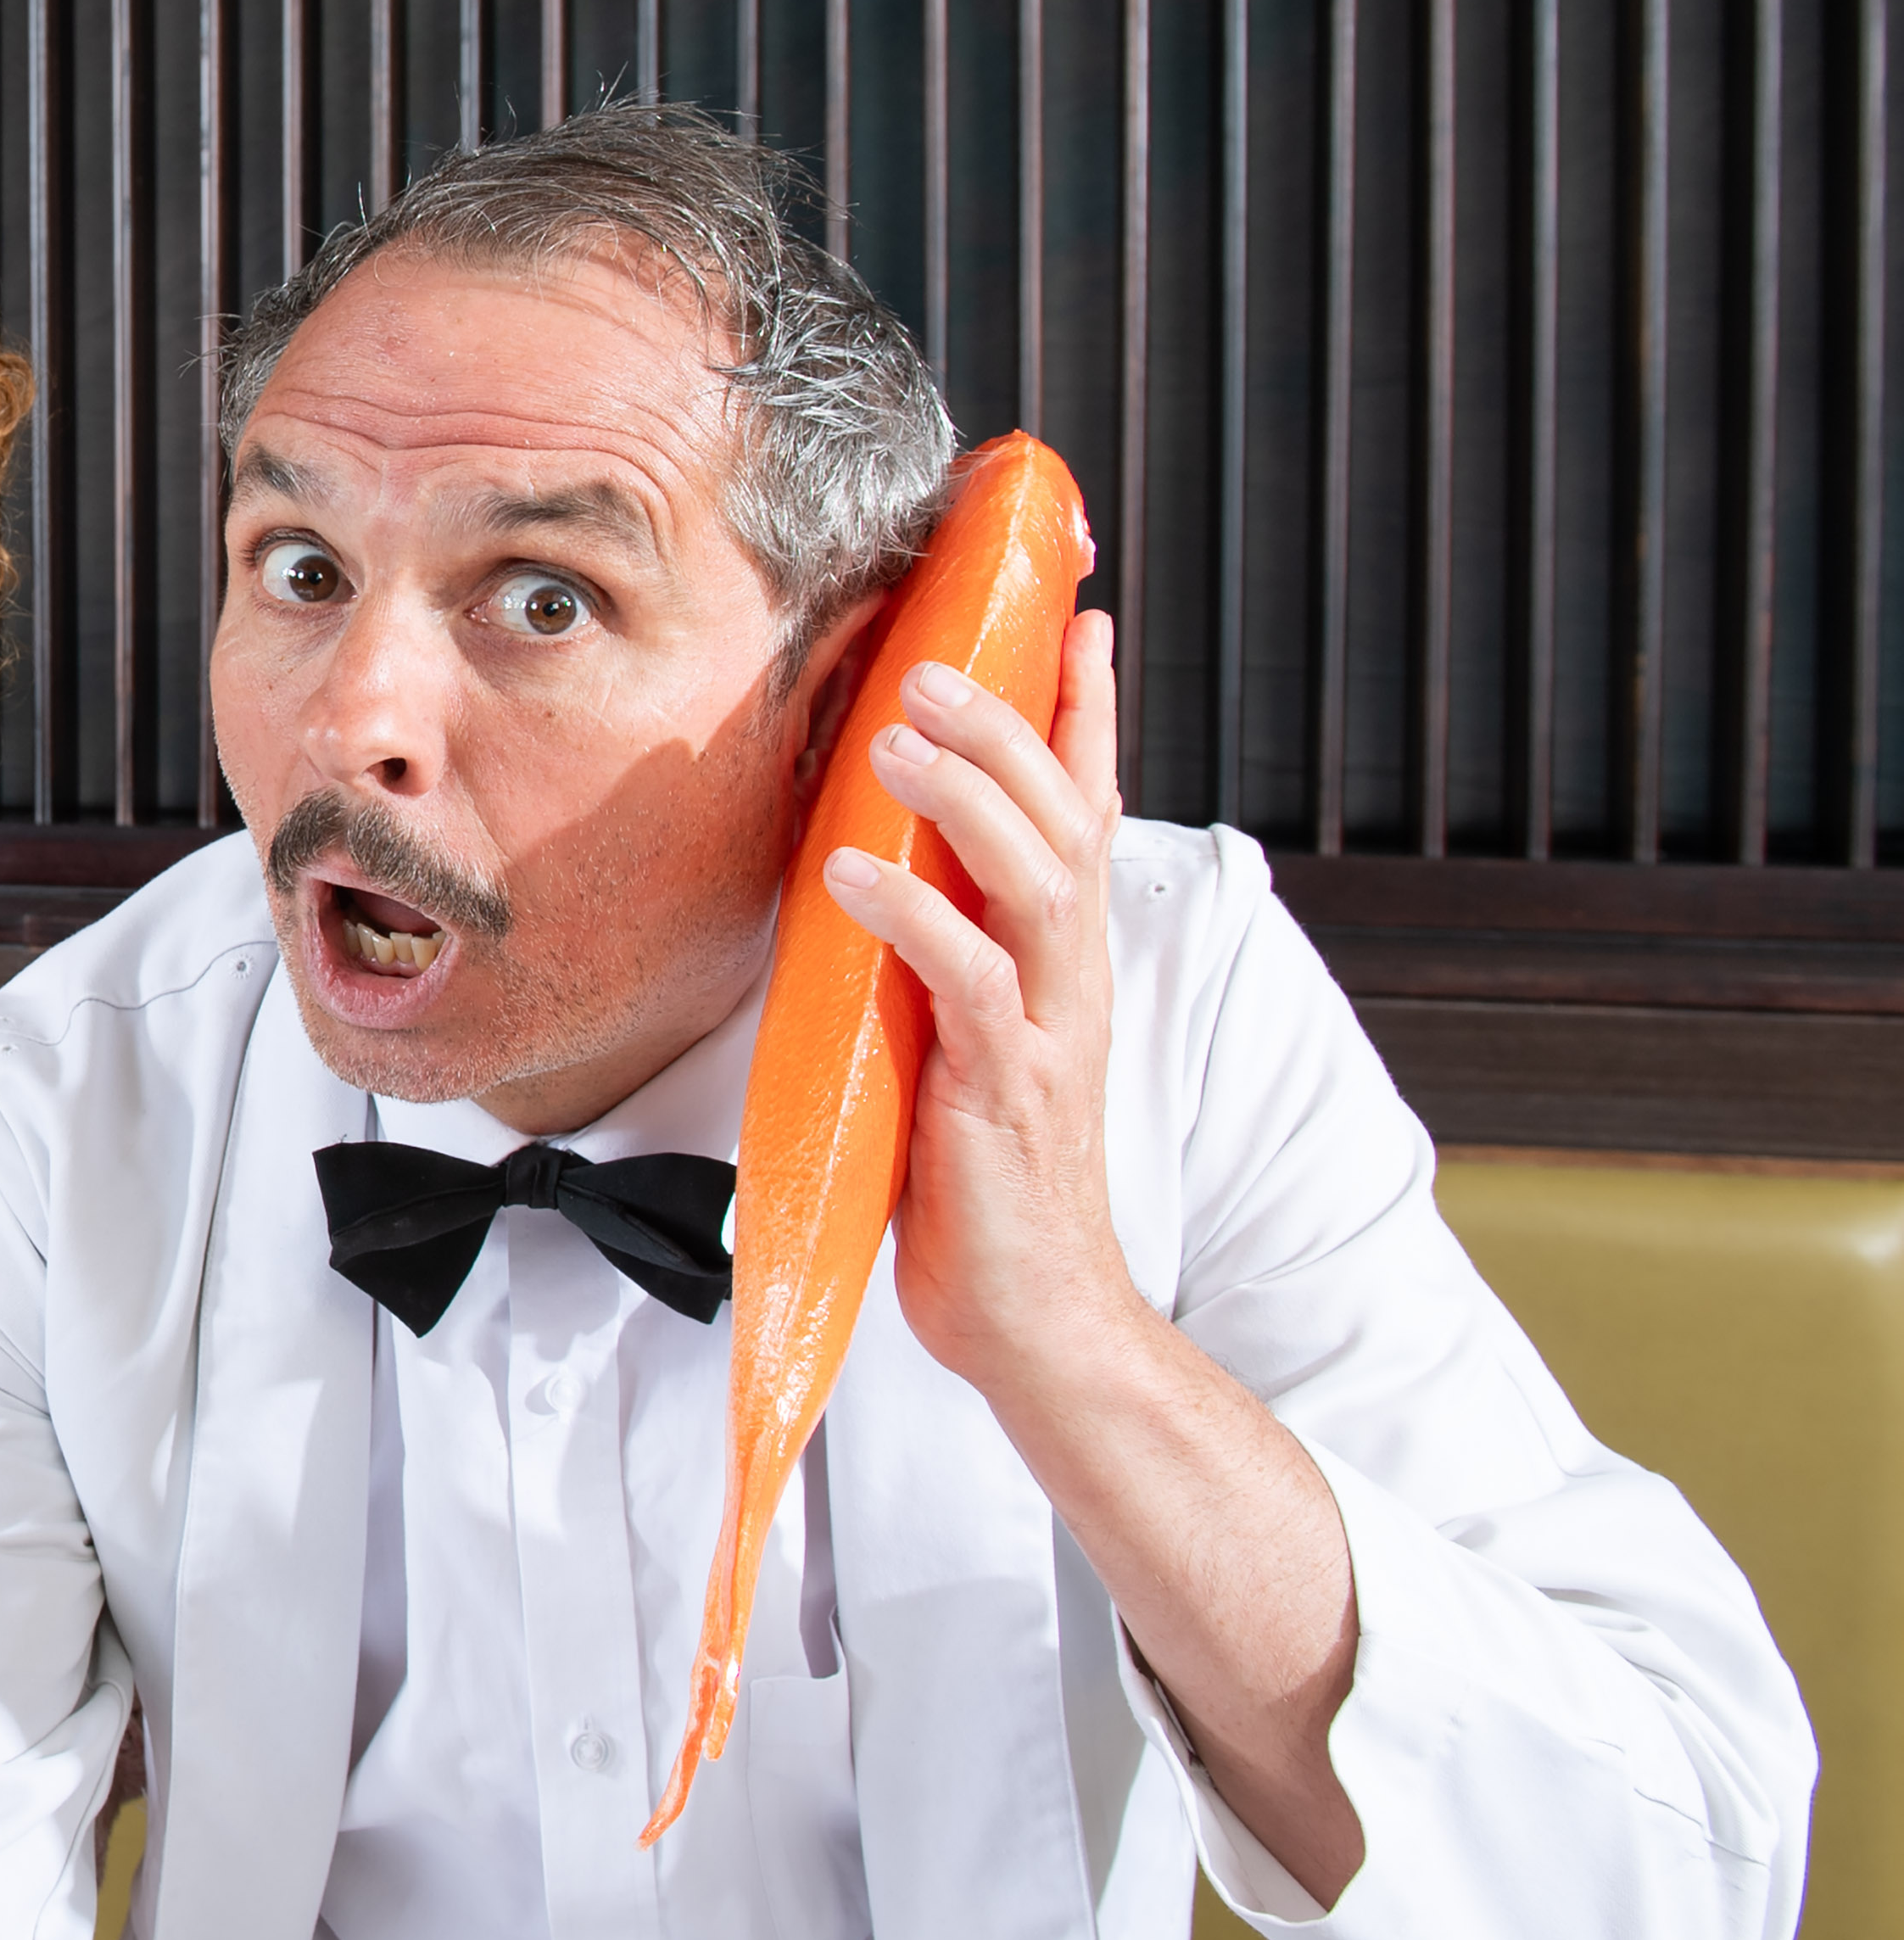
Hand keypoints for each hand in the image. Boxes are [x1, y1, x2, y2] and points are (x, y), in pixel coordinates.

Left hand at [821, 610, 1363, 1903]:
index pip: (1089, 808)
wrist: (1034, 1325)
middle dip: (1011, 718)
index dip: (1083, 712)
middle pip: (1064, 815)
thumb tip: (882, 871)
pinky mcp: (1005, 1095)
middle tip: (939, 646)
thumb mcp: (963, 1041)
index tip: (1074, 614)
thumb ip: (946, 956)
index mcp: (1063, 961)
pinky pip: (963, 983)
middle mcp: (1072, 979)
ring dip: (968, 793)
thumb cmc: (982, 1184)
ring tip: (898, 725)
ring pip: (1032, 878)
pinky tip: (851, 872)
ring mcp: (1047, 1033)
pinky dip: (907, 917)